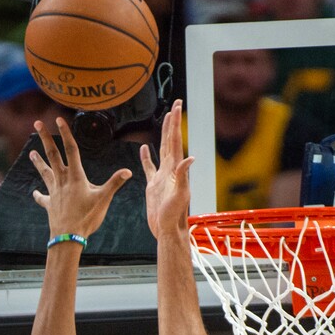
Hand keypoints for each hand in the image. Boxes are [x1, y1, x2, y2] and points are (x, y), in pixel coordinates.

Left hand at [30, 117, 131, 239]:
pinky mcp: (50, 204)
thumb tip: (128, 171)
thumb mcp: (104, 199)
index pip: (71, 150)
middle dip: (45, 139)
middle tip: (37, 124)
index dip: (66, 134)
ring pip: (45, 173)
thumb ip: (114, 184)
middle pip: (53, 155)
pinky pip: (43, 198)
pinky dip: (39, 195)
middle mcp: (62, 181)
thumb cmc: (87, 218)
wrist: (68, 236)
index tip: (59, 120)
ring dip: (38, 162)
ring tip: (31, 153)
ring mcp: (54, 192)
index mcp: (76, 177)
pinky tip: (34, 193)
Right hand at [140, 99, 193, 239]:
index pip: (174, 141)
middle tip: (176, 105)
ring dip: (162, 134)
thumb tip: (190, 158)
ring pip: (161, 150)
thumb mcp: (180, 195)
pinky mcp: (153, 185)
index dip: (175, 123)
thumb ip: (184, 176)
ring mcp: (162, 177)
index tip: (177, 106)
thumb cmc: (175, 215)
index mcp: (175, 169)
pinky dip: (146, 157)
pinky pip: (149, 167)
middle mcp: (170, 170)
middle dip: (172, 122)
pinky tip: (144, 149)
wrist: (168, 230)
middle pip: (170, 140)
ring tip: (164, 120)